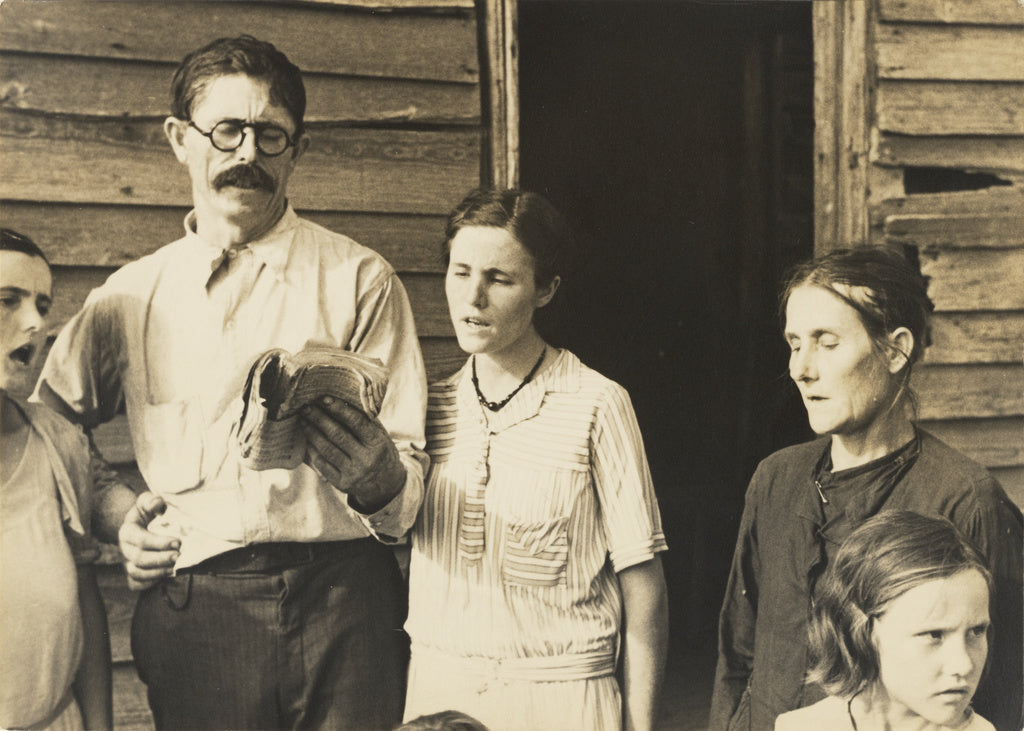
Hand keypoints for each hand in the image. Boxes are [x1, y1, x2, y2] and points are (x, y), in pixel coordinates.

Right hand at [118, 492, 178, 590]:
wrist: (138, 527)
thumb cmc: (146, 513)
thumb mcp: (146, 502)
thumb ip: (151, 501)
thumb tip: (158, 506)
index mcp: (127, 532)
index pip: (141, 540)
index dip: (159, 543)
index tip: (178, 542)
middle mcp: (124, 549)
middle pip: (140, 559)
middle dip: (160, 559)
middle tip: (178, 556)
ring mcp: (126, 563)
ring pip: (137, 573)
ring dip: (157, 572)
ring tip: (174, 567)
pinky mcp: (131, 574)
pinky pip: (135, 584)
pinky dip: (148, 584)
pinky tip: (164, 577)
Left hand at [301, 396, 406, 512]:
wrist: (386, 484)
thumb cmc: (381, 452)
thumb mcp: (381, 436)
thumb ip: (365, 420)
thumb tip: (341, 400)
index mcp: (378, 444)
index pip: (356, 422)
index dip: (339, 409)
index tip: (324, 398)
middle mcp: (366, 459)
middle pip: (338, 435)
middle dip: (319, 419)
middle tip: (306, 407)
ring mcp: (354, 473)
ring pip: (327, 449)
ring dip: (312, 433)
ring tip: (304, 420)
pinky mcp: (343, 484)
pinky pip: (323, 465)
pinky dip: (313, 450)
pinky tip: (308, 439)